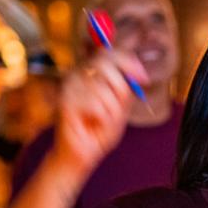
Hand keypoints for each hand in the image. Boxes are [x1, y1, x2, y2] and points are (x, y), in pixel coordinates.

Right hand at [52, 49, 143, 177]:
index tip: (143, 77)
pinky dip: (101, 118)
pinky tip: (92, 124)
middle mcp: (77, 75)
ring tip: (101, 121)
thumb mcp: (119, 108)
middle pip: (105, 64)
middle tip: (118, 108)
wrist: (81, 154)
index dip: (128, 61)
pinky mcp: (64, 102)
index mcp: (90, 73)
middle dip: (119, 87)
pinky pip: (95, 104)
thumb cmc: (98, 131)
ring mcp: (68, 87)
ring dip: (110, 110)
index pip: (108, 53)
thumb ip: (125, 89)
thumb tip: (138, 74)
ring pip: (103, 88)